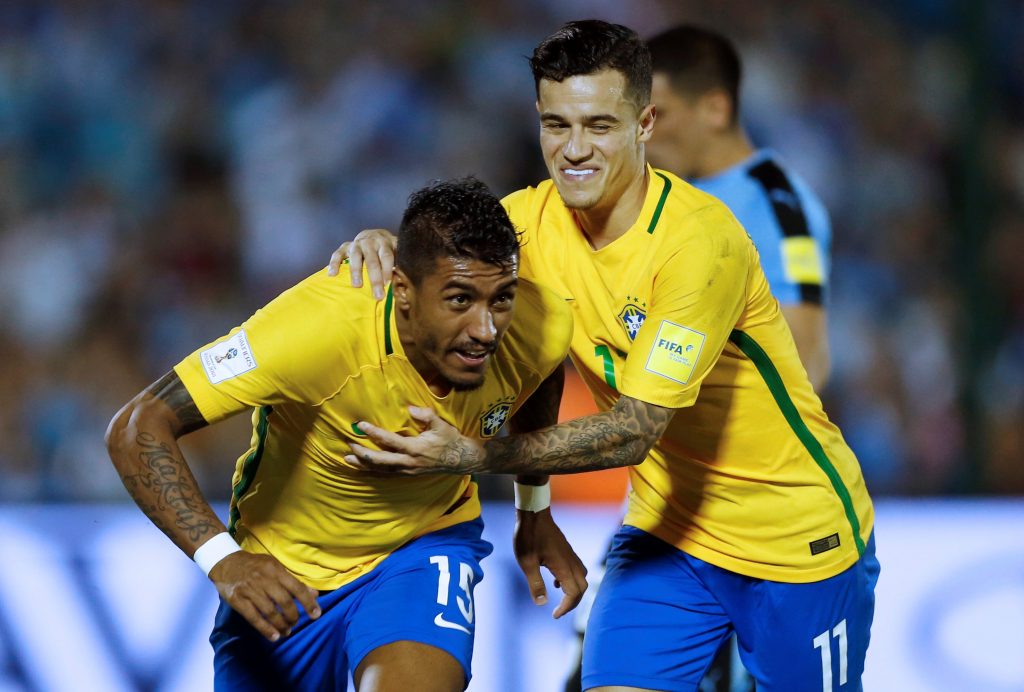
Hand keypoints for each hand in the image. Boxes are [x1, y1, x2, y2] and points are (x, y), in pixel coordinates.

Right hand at [209, 551, 320, 641]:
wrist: (226, 562)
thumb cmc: (255, 565)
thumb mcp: (276, 567)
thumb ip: (294, 581)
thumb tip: (314, 595)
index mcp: (276, 570)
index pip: (296, 588)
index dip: (308, 603)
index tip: (316, 614)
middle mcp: (264, 580)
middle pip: (284, 602)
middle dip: (293, 616)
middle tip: (295, 623)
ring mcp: (250, 590)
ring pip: (270, 612)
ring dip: (281, 625)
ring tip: (286, 631)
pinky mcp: (237, 600)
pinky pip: (253, 618)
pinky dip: (265, 629)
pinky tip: (273, 636)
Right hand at [326, 228, 397, 299]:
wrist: (374, 235)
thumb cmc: (388, 249)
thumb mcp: (397, 251)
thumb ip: (400, 262)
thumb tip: (405, 279)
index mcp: (384, 244)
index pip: (386, 257)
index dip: (387, 270)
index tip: (388, 284)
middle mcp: (370, 242)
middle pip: (372, 260)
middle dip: (375, 278)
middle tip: (377, 295)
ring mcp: (356, 244)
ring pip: (355, 257)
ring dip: (356, 271)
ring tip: (357, 286)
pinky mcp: (345, 247)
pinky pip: (337, 254)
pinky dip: (334, 263)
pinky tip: (332, 275)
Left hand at [345, 406, 485, 475]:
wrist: (459, 459)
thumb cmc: (449, 439)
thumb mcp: (440, 424)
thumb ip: (425, 415)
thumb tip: (409, 407)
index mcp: (415, 448)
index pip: (389, 441)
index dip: (374, 433)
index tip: (361, 425)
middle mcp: (408, 462)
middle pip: (380, 460)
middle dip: (363, 453)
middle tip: (349, 444)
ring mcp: (407, 471)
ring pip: (381, 470)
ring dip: (363, 464)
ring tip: (347, 458)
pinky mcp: (407, 474)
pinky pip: (386, 474)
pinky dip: (372, 472)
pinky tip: (362, 468)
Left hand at [514, 508, 587, 618]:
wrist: (534, 513)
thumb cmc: (528, 536)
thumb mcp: (527, 562)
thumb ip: (535, 584)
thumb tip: (541, 604)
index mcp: (563, 567)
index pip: (573, 594)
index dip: (566, 607)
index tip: (554, 615)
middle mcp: (571, 562)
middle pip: (582, 588)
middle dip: (573, 602)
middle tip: (560, 611)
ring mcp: (571, 555)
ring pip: (581, 578)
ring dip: (574, 591)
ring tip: (560, 597)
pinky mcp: (567, 550)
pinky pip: (576, 570)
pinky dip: (571, 580)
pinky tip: (555, 580)